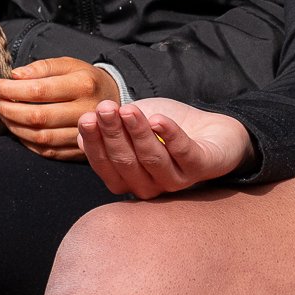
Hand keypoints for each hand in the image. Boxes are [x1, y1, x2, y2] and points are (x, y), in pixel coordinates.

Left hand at [0, 57, 120, 158]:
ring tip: (4, 115)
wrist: (113, 102)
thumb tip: (14, 76)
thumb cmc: (85, 80)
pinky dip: (27, 142)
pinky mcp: (80, 150)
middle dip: (10, 110)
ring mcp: (85, 135)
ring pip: (41, 137)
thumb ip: (42, 67)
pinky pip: (48, 151)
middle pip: (39, 117)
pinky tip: (18, 130)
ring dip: (15, 127)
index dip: (12, 90)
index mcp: (83, 85)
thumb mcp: (69, 64)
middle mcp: (86, 112)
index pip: (39, 90)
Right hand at [76, 96, 250, 196]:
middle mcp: (151, 185)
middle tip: (105, 108)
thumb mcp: (133, 126)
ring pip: (152, 159)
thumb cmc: (168, 128)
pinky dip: (170, 135)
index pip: (105, 167)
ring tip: (128, 110)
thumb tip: (80, 136)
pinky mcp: (202, 167)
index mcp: (130, 179)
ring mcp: (177, 179)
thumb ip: (111, 132)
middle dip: (112, 134)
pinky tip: (158, 119)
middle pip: (126, 163)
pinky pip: (183, 153)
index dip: (94, 144)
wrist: (214, 130)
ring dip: (138, 133)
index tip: (85, 119)